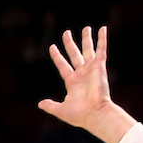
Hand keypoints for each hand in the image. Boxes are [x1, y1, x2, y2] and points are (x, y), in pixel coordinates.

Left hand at [37, 26, 133, 142]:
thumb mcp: (60, 110)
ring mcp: (91, 69)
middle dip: (70, 43)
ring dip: (87, 39)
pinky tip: (102, 28)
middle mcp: (81, 74)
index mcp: (72, 82)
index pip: (62, 65)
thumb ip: (50, 106)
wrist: (94, 114)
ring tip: (86, 28)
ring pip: (87, 50)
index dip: (57, 56)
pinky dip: (102, 39)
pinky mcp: (99, 67)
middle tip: (66, 32)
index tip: (52, 46)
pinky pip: (101, 50)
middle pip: (74, 54)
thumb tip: (40, 104)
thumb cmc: (79, 115)